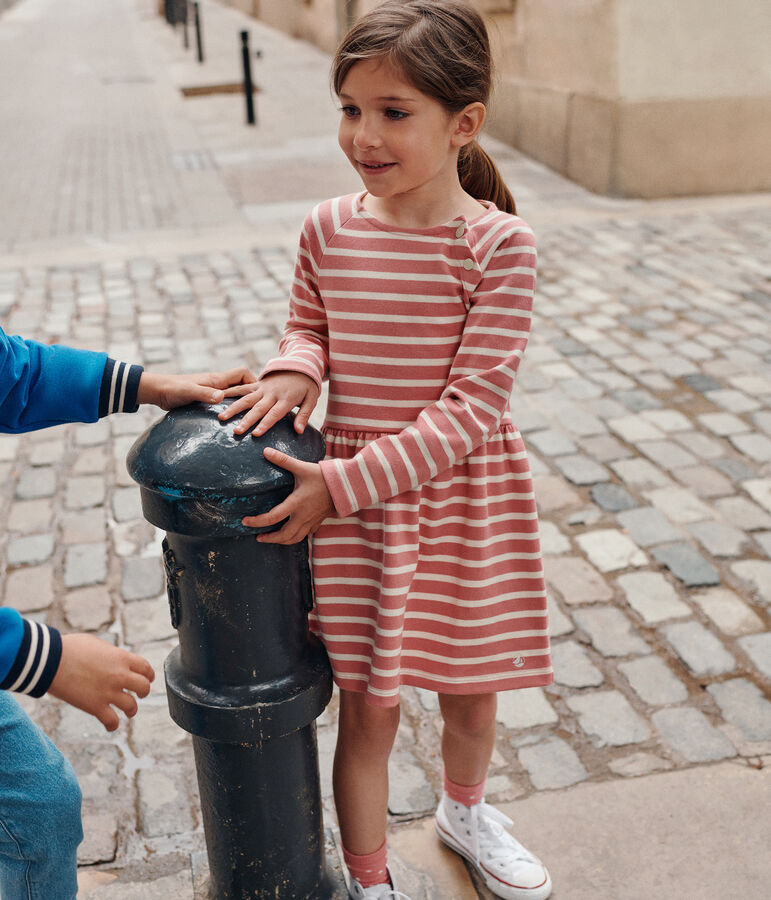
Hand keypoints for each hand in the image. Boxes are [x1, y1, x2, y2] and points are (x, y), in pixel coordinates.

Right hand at [48, 635, 154, 731]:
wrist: (50, 660)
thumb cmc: (70, 648)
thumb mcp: (97, 644)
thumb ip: (110, 654)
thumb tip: (113, 659)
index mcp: (122, 658)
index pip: (145, 668)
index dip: (148, 675)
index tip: (147, 679)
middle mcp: (120, 675)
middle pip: (144, 687)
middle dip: (143, 691)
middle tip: (138, 694)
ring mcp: (109, 692)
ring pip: (132, 706)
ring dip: (131, 710)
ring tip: (128, 711)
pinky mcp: (95, 707)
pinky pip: (111, 721)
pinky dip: (113, 725)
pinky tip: (110, 725)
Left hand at [137, 366, 257, 409]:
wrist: (157, 392)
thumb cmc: (172, 390)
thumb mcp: (189, 392)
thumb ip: (205, 394)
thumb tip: (222, 398)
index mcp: (217, 380)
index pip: (243, 374)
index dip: (253, 382)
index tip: (259, 396)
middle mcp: (217, 385)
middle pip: (242, 385)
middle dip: (251, 395)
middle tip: (260, 410)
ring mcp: (212, 392)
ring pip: (234, 395)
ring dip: (242, 404)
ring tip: (249, 419)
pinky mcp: (206, 400)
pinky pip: (225, 403)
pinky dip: (231, 410)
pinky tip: (232, 423)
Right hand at [218, 372, 319, 436]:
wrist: (300, 364)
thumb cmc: (307, 385)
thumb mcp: (311, 399)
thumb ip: (304, 415)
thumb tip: (299, 431)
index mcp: (286, 399)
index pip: (274, 414)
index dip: (265, 424)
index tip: (255, 434)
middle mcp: (272, 393)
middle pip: (258, 409)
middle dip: (246, 420)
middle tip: (236, 431)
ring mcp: (263, 388)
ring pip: (246, 398)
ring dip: (234, 408)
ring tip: (222, 417)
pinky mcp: (257, 384)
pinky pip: (242, 387)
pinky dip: (231, 392)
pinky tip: (218, 397)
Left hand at [242, 448, 333, 543]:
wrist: (347, 485)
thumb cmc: (324, 476)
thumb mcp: (301, 467)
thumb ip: (283, 460)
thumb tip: (265, 451)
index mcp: (296, 504)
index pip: (272, 518)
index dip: (257, 522)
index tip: (245, 522)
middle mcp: (303, 516)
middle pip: (284, 536)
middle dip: (269, 539)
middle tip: (258, 537)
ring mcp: (311, 521)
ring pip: (295, 538)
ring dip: (282, 541)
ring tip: (273, 538)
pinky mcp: (318, 521)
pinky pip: (305, 534)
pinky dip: (296, 536)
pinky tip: (291, 532)